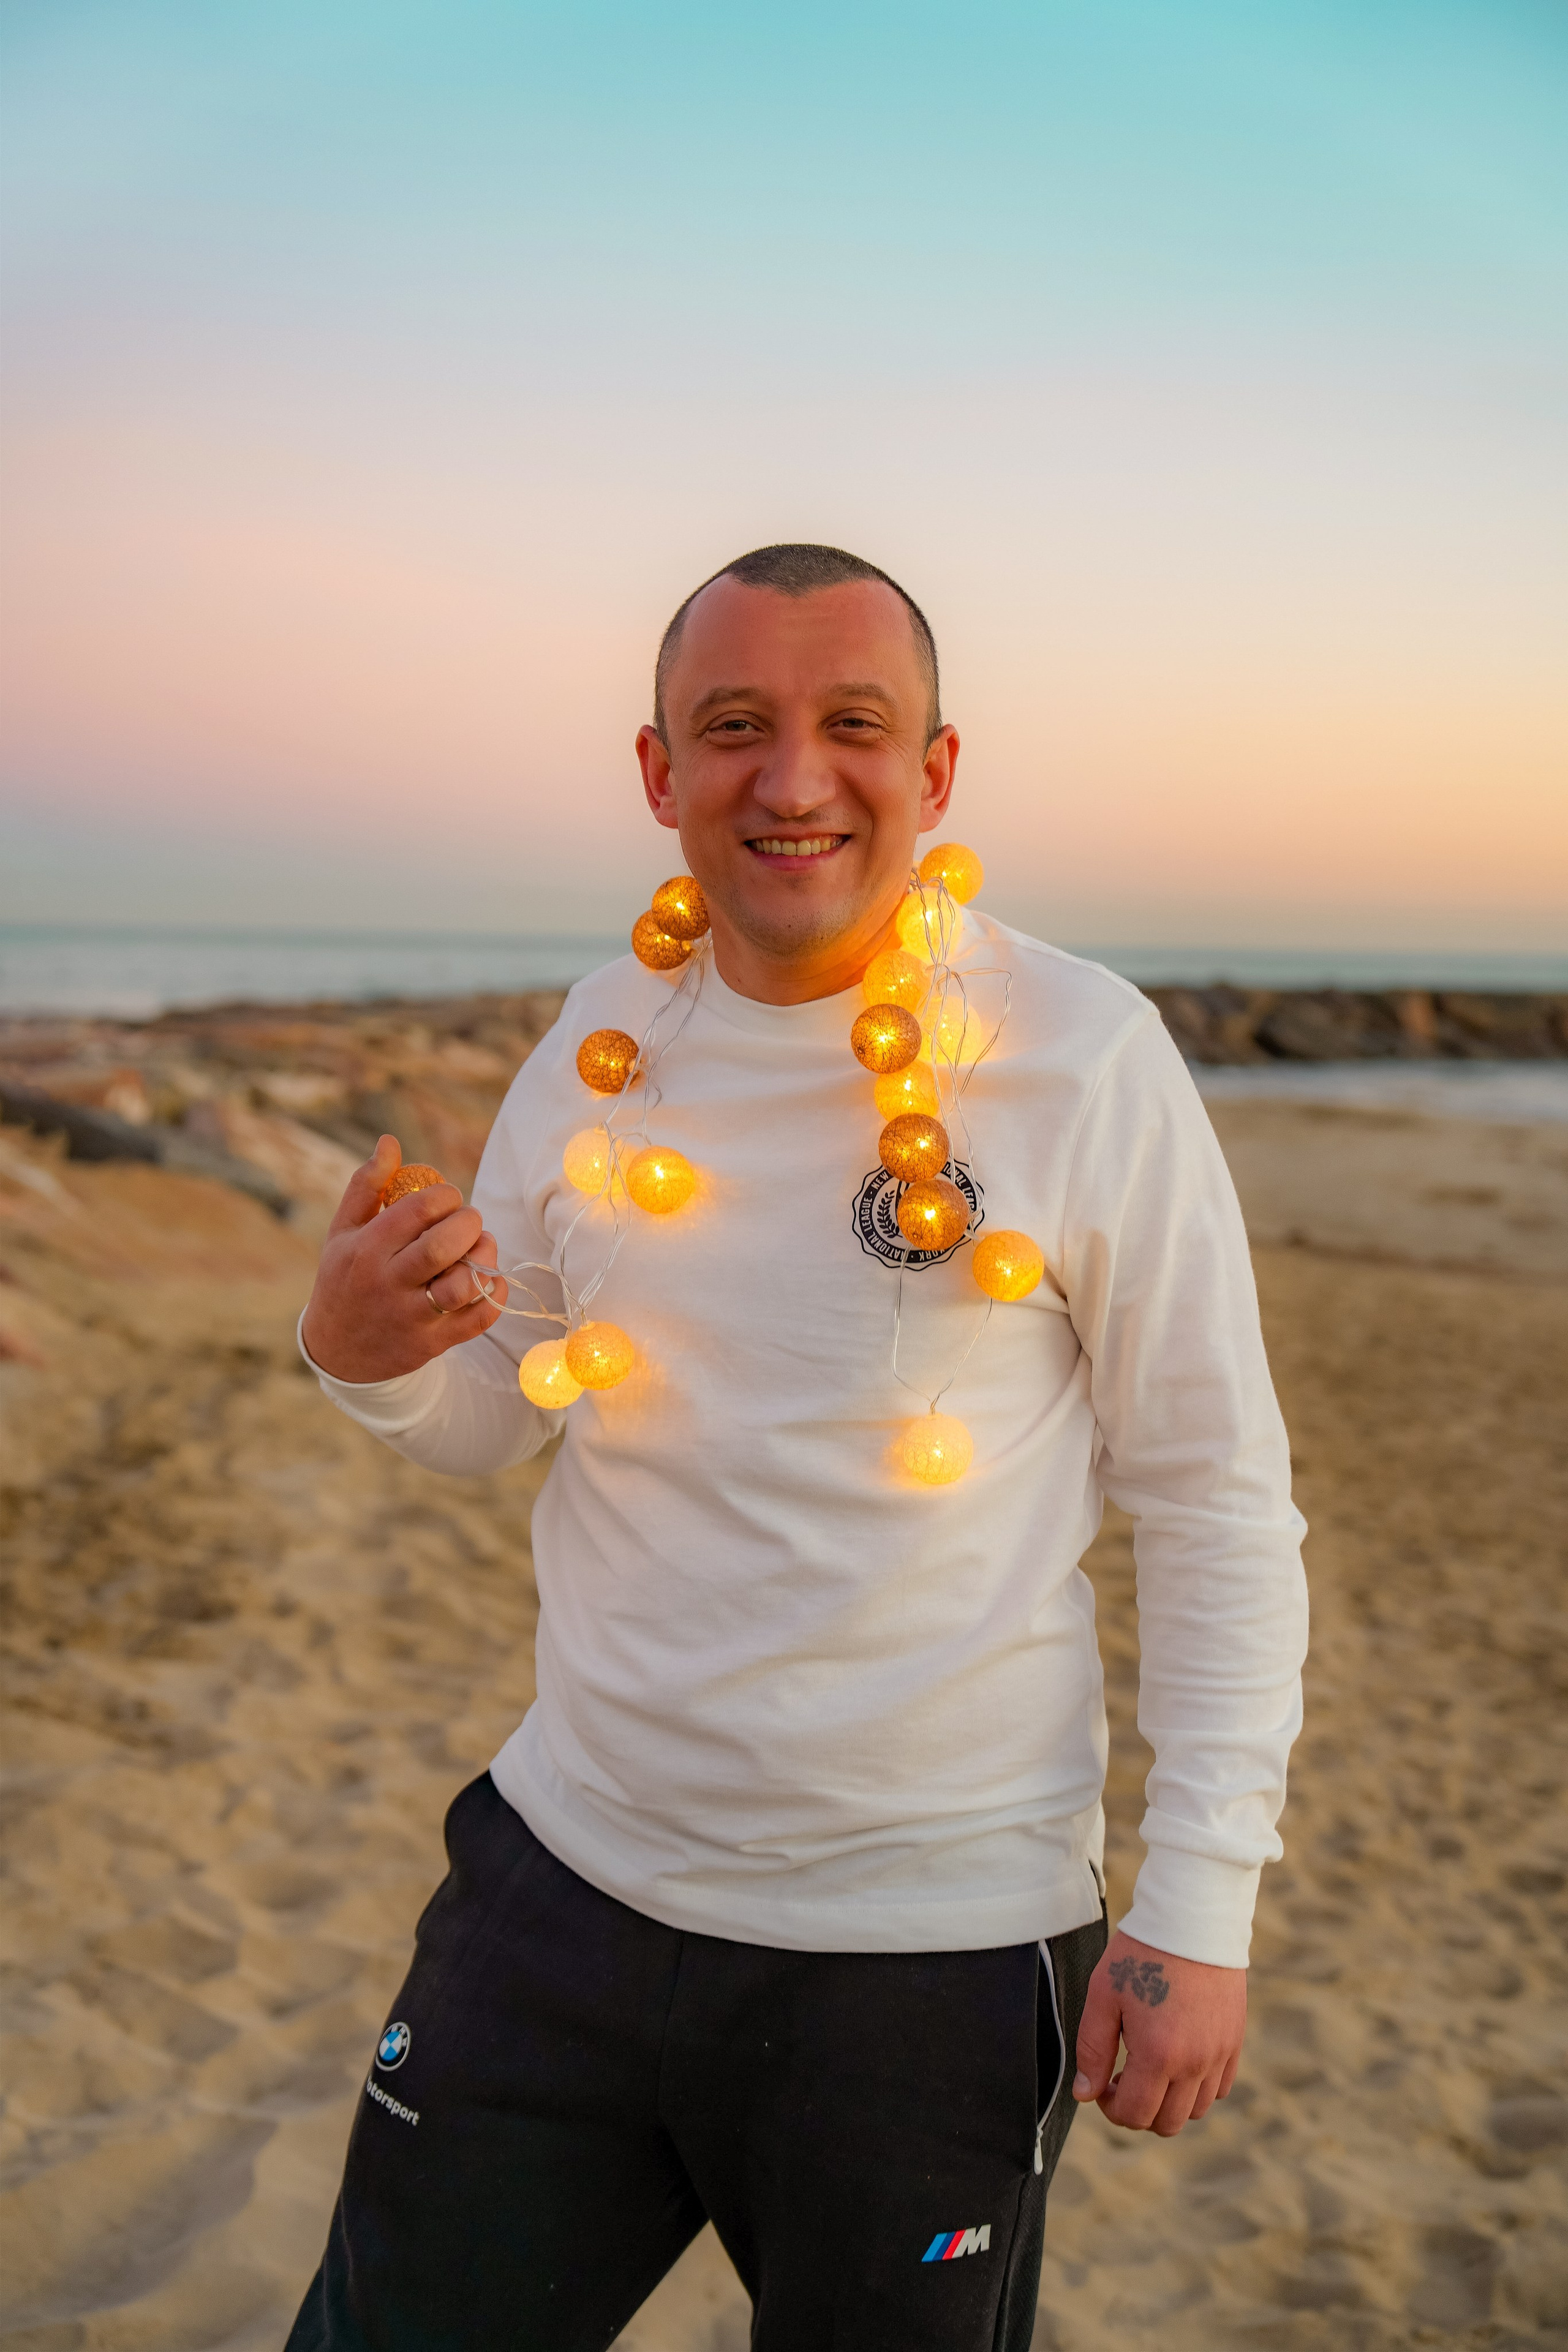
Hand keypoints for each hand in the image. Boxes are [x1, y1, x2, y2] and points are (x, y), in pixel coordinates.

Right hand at [301, 1135, 508, 1382]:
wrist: (336, 1351)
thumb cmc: (345, 1278)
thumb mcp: (344, 1231)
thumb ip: (366, 1185)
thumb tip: (390, 1141)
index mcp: (366, 1249)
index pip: (417, 1210)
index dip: (446, 1196)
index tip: (449, 1198)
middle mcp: (388, 1283)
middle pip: (443, 1246)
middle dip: (469, 1223)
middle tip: (469, 1220)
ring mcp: (411, 1317)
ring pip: (463, 1285)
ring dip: (484, 1258)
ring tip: (481, 1248)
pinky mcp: (432, 1343)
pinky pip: (477, 1319)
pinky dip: (493, 1294)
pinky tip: (488, 1278)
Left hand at [1072, 1929, 1245, 2135]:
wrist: (1192, 1917)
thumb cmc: (1141, 1952)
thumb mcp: (1104, 1995)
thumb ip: (1092, 2049)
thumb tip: (1085, 2094)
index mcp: (1159, 2054)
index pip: (1136, 2114)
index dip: (1111, 2108)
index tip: (1103, 2083)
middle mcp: (1195, 2063)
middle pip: (1168, 2123)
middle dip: (1139, 2110)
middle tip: (1123, 2076)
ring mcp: (1220, 2054)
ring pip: (1196, 2111)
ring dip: (1170, 2102)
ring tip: (1150, 2066)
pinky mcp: (1234, 2040)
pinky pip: (1220, 2088)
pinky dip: (1198, 2087)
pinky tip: (1178, 2057)